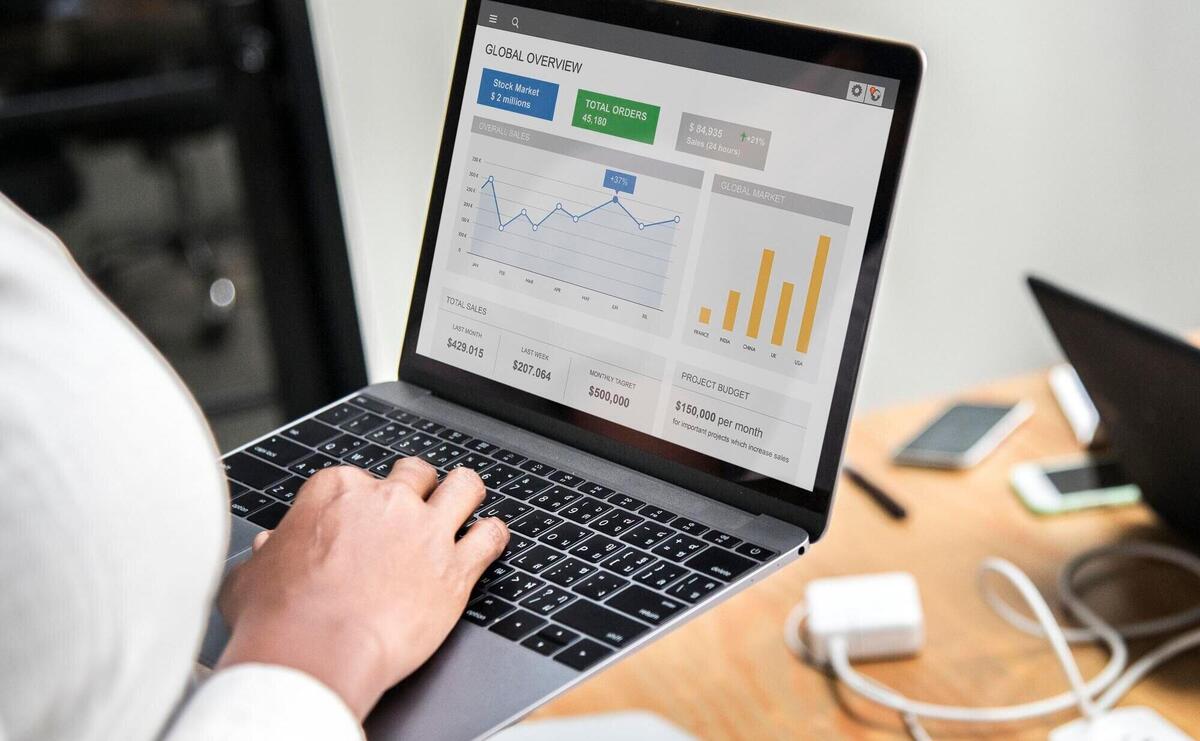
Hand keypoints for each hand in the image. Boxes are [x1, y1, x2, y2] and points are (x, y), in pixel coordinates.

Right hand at [216, 459, 508, 718]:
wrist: (316, 654)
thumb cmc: (279, 619)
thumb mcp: (252, 576)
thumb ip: (267, 554)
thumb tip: (268, 549)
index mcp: (337, 492)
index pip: (358, 478)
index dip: (361, 501)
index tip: (360, 521)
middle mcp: (387, 501)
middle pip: (415, 473)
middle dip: (416, 487)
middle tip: (413, 507)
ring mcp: (426, 531)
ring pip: (464, 487)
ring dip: (464, 495)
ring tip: (464, 505)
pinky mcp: (455, 568)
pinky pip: (491, 536)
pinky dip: (493, 536)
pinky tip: (489, 541)